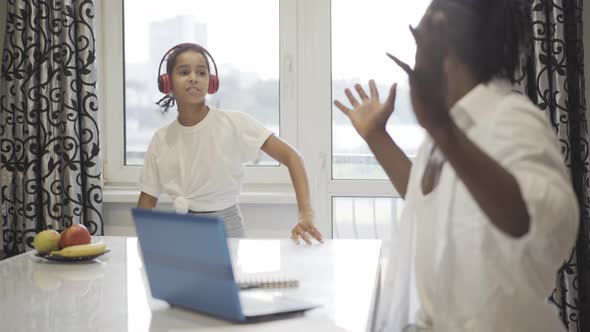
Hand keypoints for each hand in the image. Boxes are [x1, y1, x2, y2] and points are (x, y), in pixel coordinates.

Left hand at [291, 212, 322, 244]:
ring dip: (316, 236)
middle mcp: (299, 227)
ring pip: (311, 232)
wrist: (304, 214)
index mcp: (295, 230)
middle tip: (310, 244)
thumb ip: (294, 235)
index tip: (298, 243)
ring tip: (320, 240)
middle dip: (306, 239)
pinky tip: (321, 237)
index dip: (296, 239)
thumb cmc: (300, 225)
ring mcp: (305, 224)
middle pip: (303, 234)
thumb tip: (291, 238)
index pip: (294, 235)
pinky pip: (314, 228)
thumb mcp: (295, 229)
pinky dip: (318, 233)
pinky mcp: (309, 222)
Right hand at [334, 80, 397, 140]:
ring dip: (350, 95)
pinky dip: (339, 105)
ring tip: (346, 89)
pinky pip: (344, 109)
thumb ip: (392, 94)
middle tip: (357, 84)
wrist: (373, 132)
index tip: (371, 80)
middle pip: (363, 96)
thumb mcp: (389, 105)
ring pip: (353, 101)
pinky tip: (335, 101)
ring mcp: (359, 110)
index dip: (372, 86)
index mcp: (375, 103)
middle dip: (360, 90)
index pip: (374, 92)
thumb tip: (395, 83)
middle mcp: (366, 106)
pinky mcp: (352, 115)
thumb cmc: (382, 120)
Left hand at [386, 11, 451, 136]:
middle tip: (432, 11)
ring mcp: (426, 75)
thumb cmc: (437, 102)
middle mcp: (434, 68)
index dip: (440, 29)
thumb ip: (440, 68)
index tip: (439, 15)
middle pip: (433, 43)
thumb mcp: (440, 81)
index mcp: (439, 67)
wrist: (437, 119)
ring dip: (416, 38)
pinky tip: (387, 53)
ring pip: (421, 52)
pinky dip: (396, 60)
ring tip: (410, 25)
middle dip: (432, 27)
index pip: (440, 43)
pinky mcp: (416, 83)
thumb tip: (445, 58)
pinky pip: (405, 69)